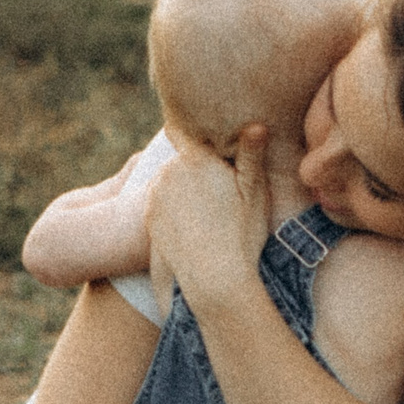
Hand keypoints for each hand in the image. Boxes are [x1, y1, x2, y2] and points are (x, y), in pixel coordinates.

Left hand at [145, 126, 272, 315]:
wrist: (213, 279)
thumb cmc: (241, 234)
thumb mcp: (255, 192)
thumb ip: (252, 155)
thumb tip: (256, 124)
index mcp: (195, 159)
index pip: (183, 131)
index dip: (196, 136)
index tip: (208, 143)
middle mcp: (168, 172)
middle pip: (179, 159)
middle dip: (194, 167)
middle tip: (217, 187)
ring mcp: (154, 196)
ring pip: (168, 181)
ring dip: (180, 187)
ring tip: (205, 210)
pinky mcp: (148, 218)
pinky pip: (160, 203)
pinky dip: (171, 208)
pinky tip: (192, 224)